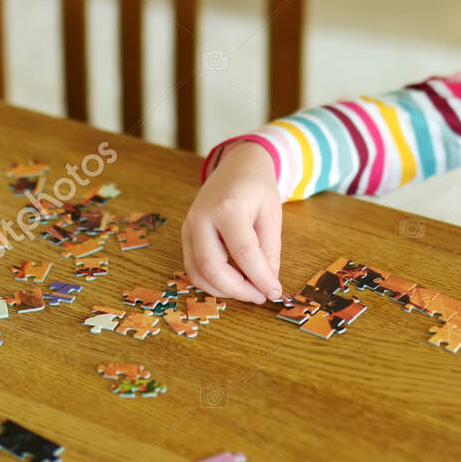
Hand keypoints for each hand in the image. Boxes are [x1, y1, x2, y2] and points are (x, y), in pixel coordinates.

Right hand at [183, 142, 283, 303]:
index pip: (243, 254)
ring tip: (247, 290)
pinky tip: (231, 282)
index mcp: (228, 208)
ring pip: (197, 272)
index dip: (260, 278)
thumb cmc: (257, 187)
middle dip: (237, 290)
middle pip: (212, 267)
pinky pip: (193, 266)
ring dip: (222, 290)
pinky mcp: (185, 233)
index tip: (275, 293)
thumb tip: (268, 284)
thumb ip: (270, 251)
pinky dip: (211, 281)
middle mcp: (202, 218)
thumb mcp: (272, 215)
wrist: (237, 165)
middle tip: (259, 296)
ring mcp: (188, 225)